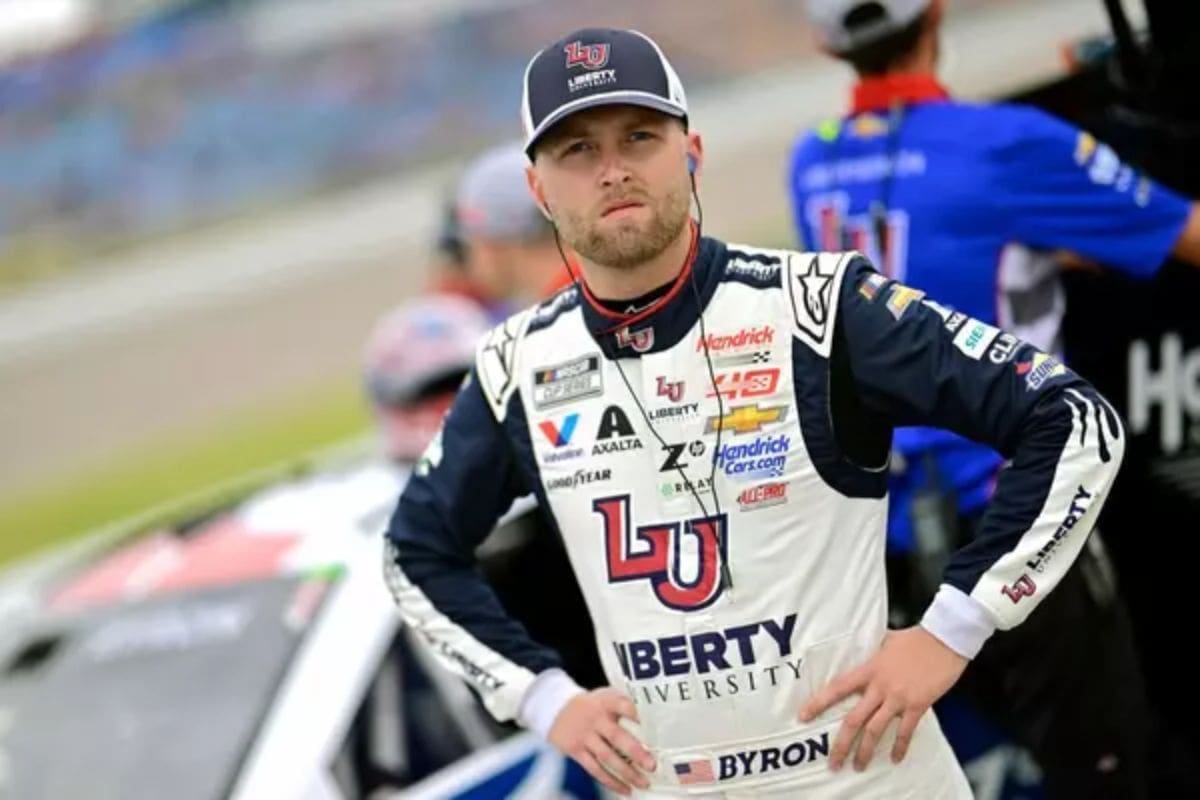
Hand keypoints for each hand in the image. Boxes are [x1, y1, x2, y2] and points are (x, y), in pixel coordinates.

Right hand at [547, 687, 655, 795]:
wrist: (555, 709)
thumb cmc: (590, 704)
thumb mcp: (605, 696)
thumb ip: (624, 703)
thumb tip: (655, 719)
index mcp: (605, 702)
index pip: (623, 705)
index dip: (638, 715)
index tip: (655, 726)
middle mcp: (595, 719)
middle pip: (616, 736)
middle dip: (636, 752)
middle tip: (652, 765)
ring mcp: (584, 735)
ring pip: (607, 757)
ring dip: (626, 772)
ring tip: (644, 783)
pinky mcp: (576, 750)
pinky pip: (595, 769)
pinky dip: (611, 781)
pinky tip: (626, 789)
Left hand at [798, 627, 967, 771]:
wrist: (945, 639)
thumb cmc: (916, 638)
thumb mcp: (887, 640)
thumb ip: (874, 650)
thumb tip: (865, 647)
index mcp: (869, 669)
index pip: (838, 688)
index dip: (819, 703)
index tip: (803, 716)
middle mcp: (880, 686)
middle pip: (854, 719)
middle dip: (841, 744)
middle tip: (832, 762)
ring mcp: (899, 698)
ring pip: (875, 730)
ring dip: (866, 752)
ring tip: (858, 766)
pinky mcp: (918, 705)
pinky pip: (905, 731)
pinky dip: (899, 747)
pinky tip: (894, 759)